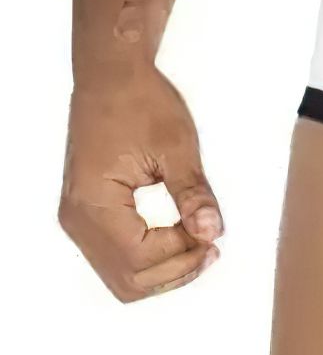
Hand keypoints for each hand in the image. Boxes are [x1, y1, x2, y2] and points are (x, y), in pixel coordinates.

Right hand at [59, 67, 223, 301]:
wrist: (112, 75)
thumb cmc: (140, 102)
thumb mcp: (176, 146)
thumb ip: (192, 194)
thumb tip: (211, 233)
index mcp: (94, 203)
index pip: (139, 260)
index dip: (182, 257)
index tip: (214, 239)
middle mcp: (77, 219)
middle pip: (127, 279)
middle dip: (174, 271)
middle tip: (210, 247)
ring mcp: (77, 218)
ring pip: (120, 274)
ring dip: (161, 269)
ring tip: (197, 245)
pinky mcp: (86, 211)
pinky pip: (114, 256)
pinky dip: (146, 257)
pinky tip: (175, 238)